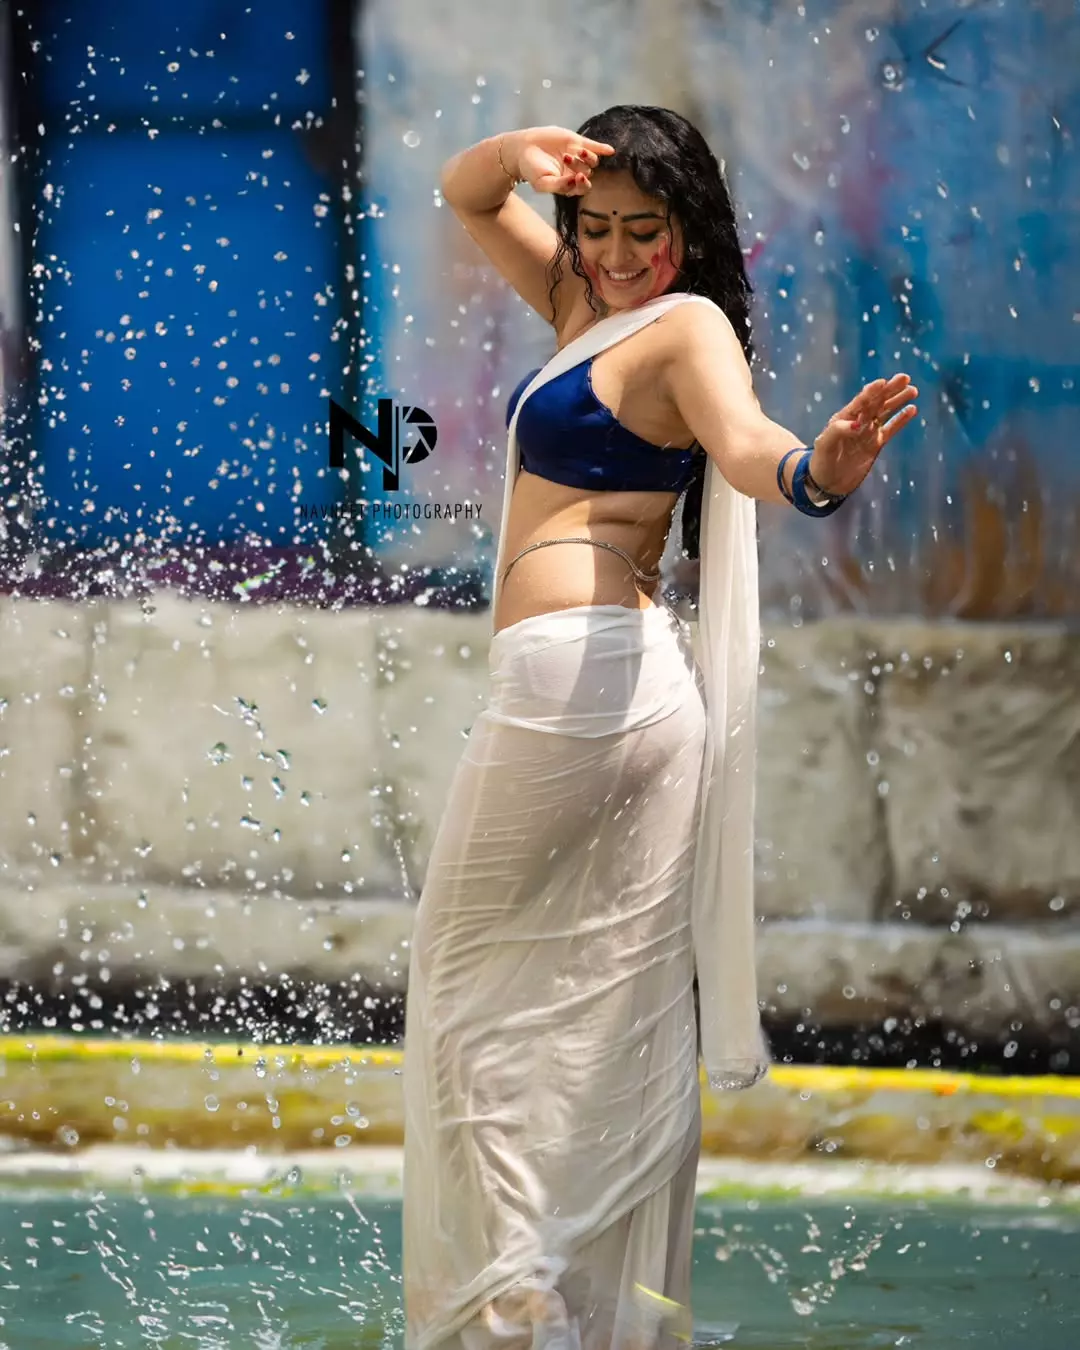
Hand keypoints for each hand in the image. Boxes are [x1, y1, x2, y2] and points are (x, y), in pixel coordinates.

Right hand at [505, 126, 614, 195]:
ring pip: (592, 160)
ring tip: (577, 151)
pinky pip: (595, 146)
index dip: (583, 184)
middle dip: (580, 167)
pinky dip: (603, 149)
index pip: (582, 187)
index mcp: (568, 184)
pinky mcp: (577, 141)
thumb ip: (558, 186)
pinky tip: (610, 151)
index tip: (576, 177)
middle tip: (566, 158)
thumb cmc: (531, 169)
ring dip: (589, 157)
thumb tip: (574, 183)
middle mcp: (575, 171)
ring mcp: (578, 156)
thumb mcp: (542, 183)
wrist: (523, 148)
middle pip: (587, 173)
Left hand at [808, 374, 918, 497]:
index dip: (872, 391)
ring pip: (885, 412)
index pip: (860, 401)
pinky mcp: (876, 443)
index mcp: (844, 417)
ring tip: (912, 390)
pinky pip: (891, 428)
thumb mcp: (825, 445)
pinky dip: (901, 419)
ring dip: (898, 400)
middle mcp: (857, 421)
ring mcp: (868, 431)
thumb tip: (858, 424)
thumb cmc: (821, 461)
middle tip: (905, 378)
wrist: (827, 482)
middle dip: (890, 389)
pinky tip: (912, 410)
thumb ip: (838, 431)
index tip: (884, 382)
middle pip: (876, 401)